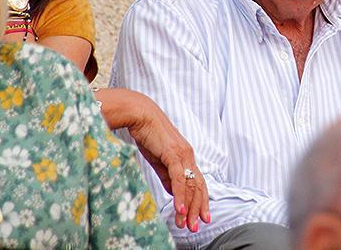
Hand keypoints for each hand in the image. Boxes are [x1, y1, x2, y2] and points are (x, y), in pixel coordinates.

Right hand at [124, 95, 210, 231]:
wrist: (140, 114)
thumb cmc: (147, 134)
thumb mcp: (158, 159)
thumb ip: (167, 175)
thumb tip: (174, 191)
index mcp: (186, 156)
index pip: (197, 182)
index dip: (201, 200)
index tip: (200, 217)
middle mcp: (188, 156)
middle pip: (198, 186)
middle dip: (198, 208)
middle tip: (196, 226)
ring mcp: (182, 154)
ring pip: (191, 185)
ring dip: (189, 207)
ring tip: (187, 223)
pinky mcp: (173, 154)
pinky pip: (179, 178)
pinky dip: (180, 195)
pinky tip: (179, 209)